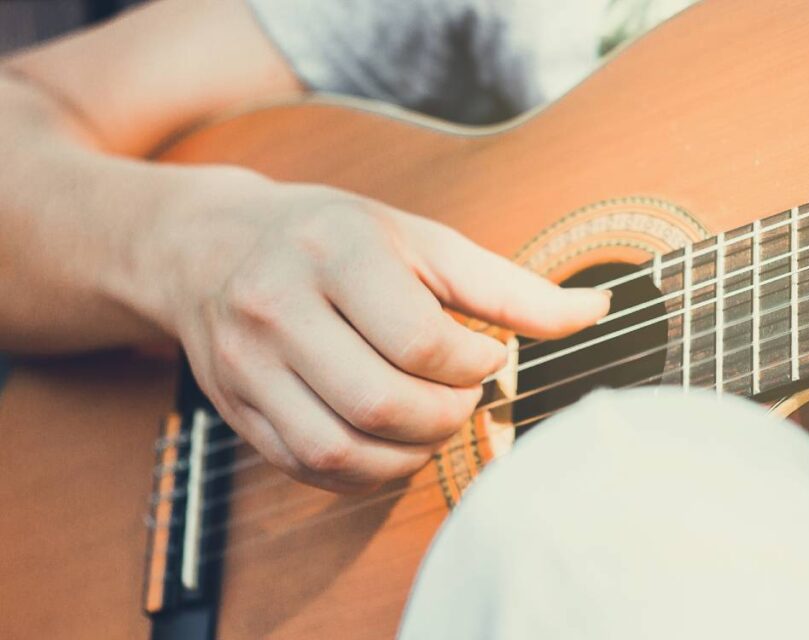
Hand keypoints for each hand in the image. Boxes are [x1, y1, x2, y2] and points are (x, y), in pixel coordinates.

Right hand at [142, 172, 608, 491]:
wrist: (210, 247)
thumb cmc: (333, 238)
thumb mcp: (420, 239)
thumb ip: (506, 285)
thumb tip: (596, 312)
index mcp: (335, 252)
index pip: (420, 341)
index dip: (473, 366)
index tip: (483, 357)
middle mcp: (278, 308)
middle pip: (382, 403)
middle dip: (446, 418)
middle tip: (462, 399)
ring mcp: (247, 366)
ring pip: (342, 451)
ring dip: (409, 455)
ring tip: (430, 422)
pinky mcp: (235, 409)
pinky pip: (311, 469)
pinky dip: (367, 472)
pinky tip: (389, 441)